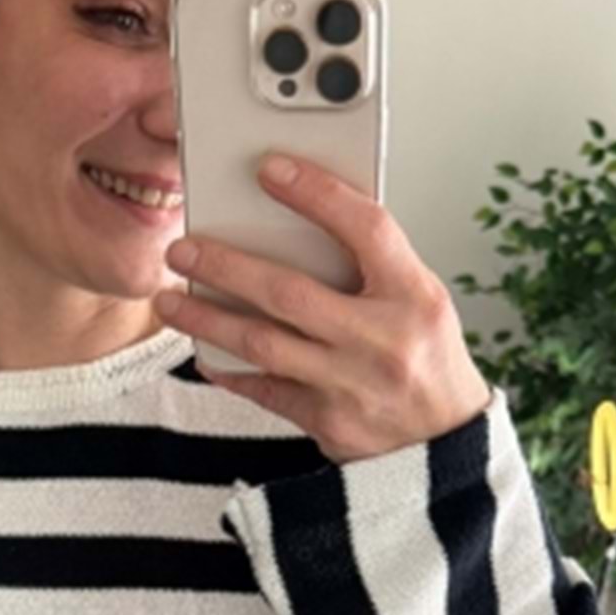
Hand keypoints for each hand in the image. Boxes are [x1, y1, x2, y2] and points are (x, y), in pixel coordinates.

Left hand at [153, 151, 492, 465]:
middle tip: (183, 248)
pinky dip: (230, 370)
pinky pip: (265, 392)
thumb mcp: (420, 300)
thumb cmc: (428, 360)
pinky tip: (204, 353)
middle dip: (227, 267)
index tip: (270, 168)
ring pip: (264, 345)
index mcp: (415, 296)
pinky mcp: (328, 423)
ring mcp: (352, 385)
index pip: (366, 229)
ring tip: (169, 301)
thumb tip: (297, 223)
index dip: (317, 194)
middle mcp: (382, 340)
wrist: (446, 445)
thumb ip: (371, 266)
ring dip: (208, 319)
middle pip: (291, 292)